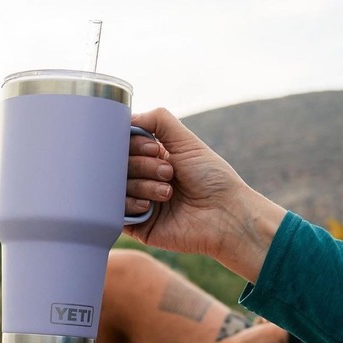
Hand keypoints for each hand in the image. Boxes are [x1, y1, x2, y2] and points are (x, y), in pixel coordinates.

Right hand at [124, 108, 285, 280]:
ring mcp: (140, 202)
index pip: (125, 146)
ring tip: (168, 193)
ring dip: (142, 186)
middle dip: (142, 166)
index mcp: (154, 159)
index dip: (133, 145)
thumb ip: (159, 121)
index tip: (153, 149)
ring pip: (117, 187)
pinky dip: (129, 205)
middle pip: (119, 166)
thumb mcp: (187, 142)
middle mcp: (145, 179)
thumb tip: (128, 116)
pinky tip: (149, 206)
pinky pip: (116, 213)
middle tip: (169, 173)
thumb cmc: (212, 178)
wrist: (226, 216)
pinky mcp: (138, 226)